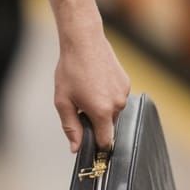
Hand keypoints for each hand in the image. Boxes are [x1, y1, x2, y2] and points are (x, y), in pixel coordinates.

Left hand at [54, 19, 130, 152]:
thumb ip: (70, 127)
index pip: (105, 142)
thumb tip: (76, 148)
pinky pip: (117, 97)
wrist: (83, 42)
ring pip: (113, 111)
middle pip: (108, 125)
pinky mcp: (126, 83)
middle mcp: (118, 105)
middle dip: (94, 121)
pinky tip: (94, 82)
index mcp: (102, 112)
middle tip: (79, 104)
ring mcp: (124, 93)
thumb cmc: (70, 69)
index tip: (88, 144)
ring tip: (86, 89)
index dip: (96, 145)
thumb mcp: (62, 100)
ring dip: (101, 107)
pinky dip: (106, 95)